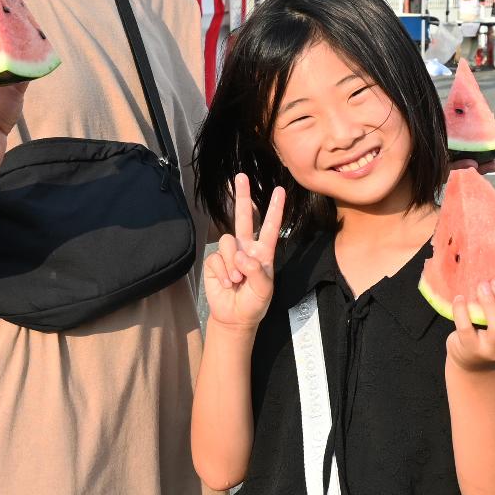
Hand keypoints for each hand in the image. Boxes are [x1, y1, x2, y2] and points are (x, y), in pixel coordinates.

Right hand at [202, 175, 285, 331]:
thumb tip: (240, 255)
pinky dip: (223, 273)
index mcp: (263, 252)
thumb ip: (256, 271)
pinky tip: (227, 284)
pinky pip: (216, 259)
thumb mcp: (264, 289)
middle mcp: (245, 248)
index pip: (270, 227)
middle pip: (243, 217)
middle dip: (242, 197)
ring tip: (237, 280)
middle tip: (241, 177)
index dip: (275, 209)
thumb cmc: (254, 303)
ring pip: (227, 242)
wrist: (235, 318)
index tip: (280, 191)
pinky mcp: (215, 262)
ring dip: (232, 263)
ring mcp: (229, 254)